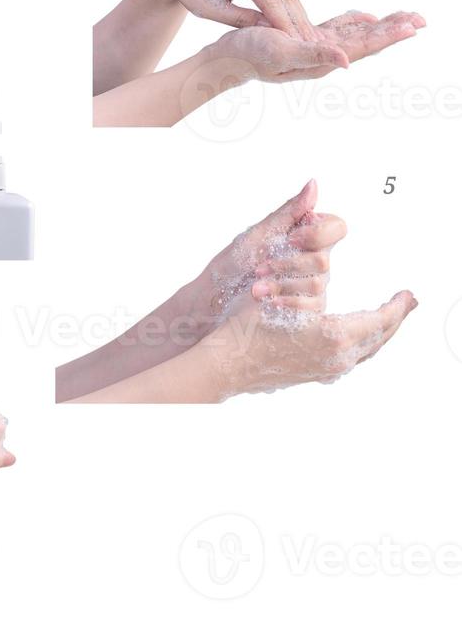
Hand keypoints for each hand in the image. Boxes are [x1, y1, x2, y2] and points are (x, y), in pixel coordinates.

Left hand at [147, 0, 318, 38]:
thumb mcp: (213, 10)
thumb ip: (244, 20)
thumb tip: (275, 32)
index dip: (284, 23)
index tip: (298, 44)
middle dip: (296, 18)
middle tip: (314, 43)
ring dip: (296, 12)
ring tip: (310, 36)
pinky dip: (286, 3)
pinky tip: (299, 21)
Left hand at [172, 181, 346, 340]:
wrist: (216, 295)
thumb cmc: (234, 261)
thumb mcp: (259, 233)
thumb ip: (289, 212)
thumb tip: (314, 183)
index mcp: (304, 236)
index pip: (336, 227)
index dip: (319, 234)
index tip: (291, 239)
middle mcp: (314, 259)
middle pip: (324, 259)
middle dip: (288, 264)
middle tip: (260, 267)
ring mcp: (312, 284)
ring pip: (317, 283)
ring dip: (281, 284)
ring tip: (255, 286)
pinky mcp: (307, 307)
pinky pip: (312, 305)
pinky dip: (287, 301)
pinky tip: (267, 300)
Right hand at [201, 289, 417, 398]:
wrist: (228, 363)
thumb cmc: (248, 326)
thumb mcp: (280, 294)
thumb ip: (307, 283)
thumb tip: (324, 262)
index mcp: (334, 336)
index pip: (381, 320)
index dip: (398, 306)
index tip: (409, 294)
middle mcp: (338, 357)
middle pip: (380, 337)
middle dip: (395, 318)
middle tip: (407, 302)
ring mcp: (328, 369)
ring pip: (367, 350)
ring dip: (380, 331)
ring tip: (387, 317)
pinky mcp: (317, 374)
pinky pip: (352, 359)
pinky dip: (364, 343)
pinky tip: (358, 336)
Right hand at [209, 10, 423, 82]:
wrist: (224, 59)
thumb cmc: (247, 55)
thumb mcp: (280, 51)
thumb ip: (314, 56)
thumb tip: (347, 61)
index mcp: (320, 60)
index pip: (362, 46)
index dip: (387, 35)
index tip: (412, 26)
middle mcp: (321, 56)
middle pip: (365, 40)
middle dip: (393, 29)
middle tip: (421, 19)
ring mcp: (313, 47)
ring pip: (355, 34)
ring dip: (380, 25)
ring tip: (404, 17)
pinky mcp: (303, 38)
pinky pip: (336, 29)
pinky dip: (354, 21)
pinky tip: (364, 16)